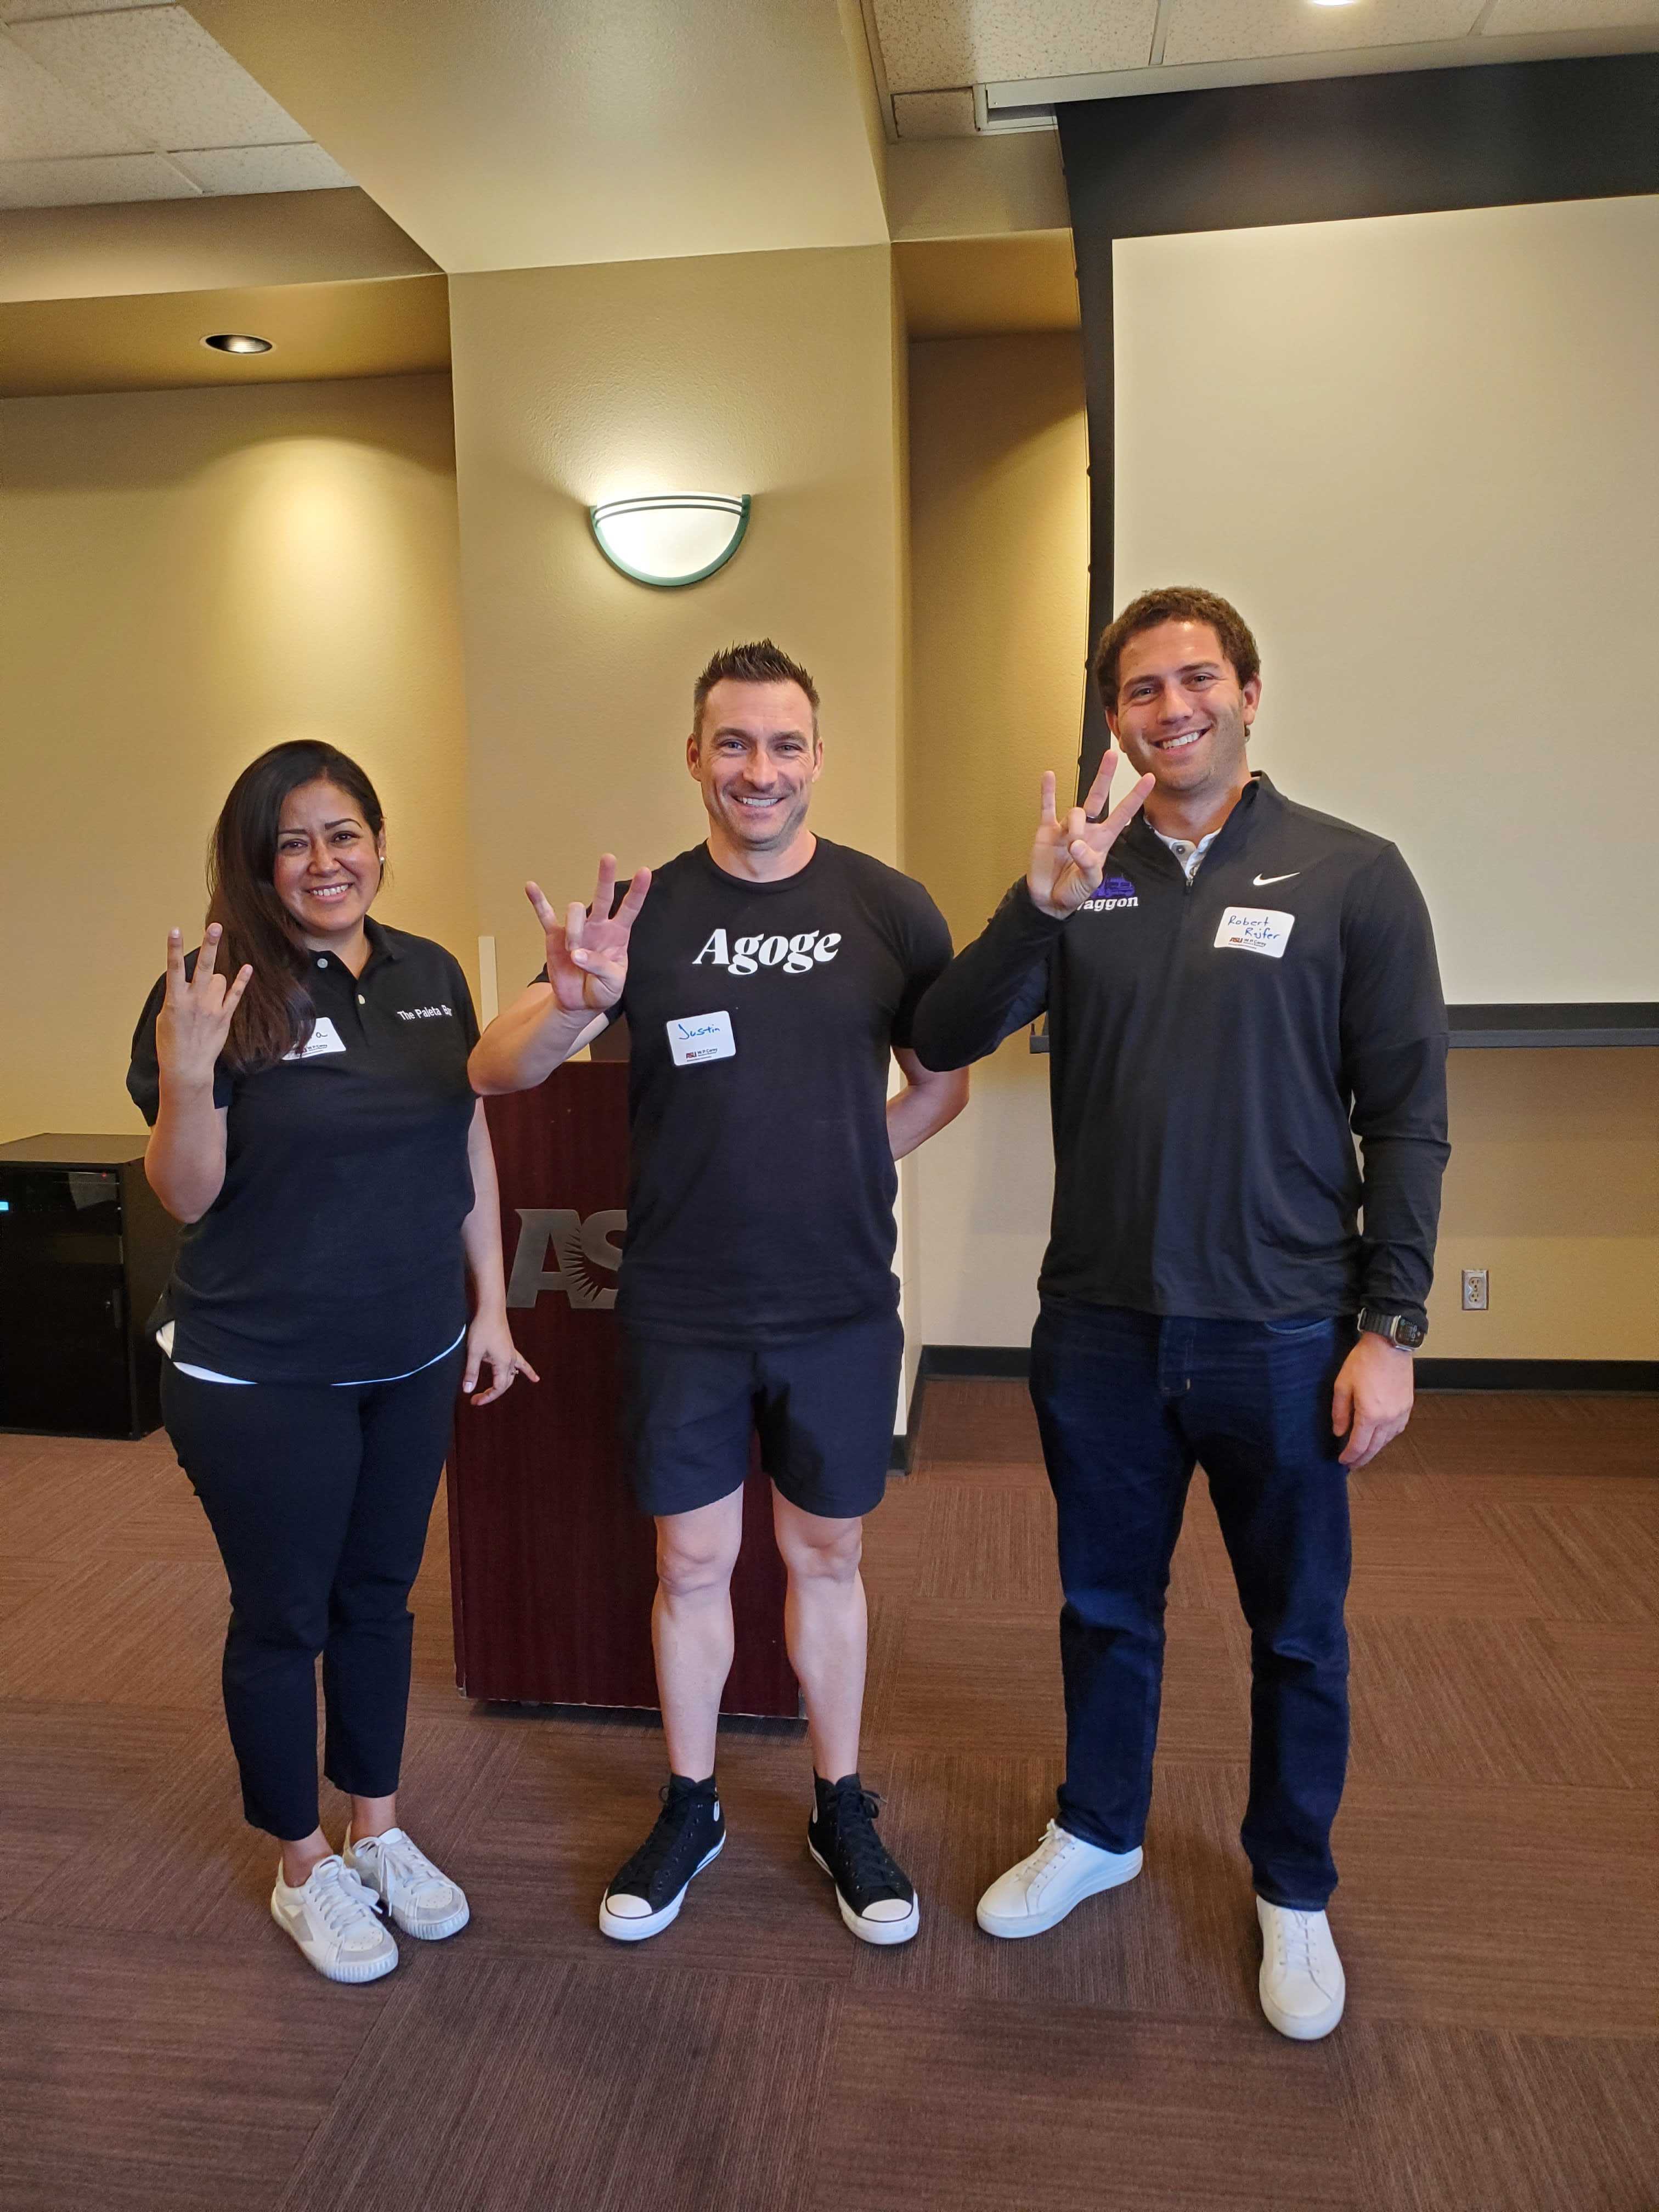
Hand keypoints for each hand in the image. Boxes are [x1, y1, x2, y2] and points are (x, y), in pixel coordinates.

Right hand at [155, 924, 251, 1090]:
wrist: (187, 1067)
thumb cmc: (171, 1043)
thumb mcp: (165, 1018)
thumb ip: (175, 997)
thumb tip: (183, 984)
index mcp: (175, 1000)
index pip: (173, 968)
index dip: (173, 948)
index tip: (174, 929)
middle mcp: (195, 1000)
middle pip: (203, 966)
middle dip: (209, 945)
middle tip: (215, 926)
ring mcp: (212, 1007)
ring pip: (218, 978)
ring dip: (213, 979)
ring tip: (206, 995)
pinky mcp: (225, 1016)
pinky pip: (235, 994)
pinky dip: (241, 981)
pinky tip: (247, 968)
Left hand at [464, 1308, 539, 1406]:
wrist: (490, 1309)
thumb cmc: (483, 1328)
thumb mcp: (473, 1351)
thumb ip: (471, 1372)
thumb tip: (467, 1390)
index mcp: (503, 1363)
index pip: (498, 1388)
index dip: (487, 1397)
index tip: (474, 1401)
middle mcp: (511, 1360)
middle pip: (504, 1384)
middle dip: (491, 1394)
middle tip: (477, 1399)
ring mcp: (512, 1354)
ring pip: (512, 1376)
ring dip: (504, 1386)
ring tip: (495, 1394)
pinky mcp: (509, 1348)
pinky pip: (521, 1364)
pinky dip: (527, 1372)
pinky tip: (535, 1378)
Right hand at [526, 855, 650, 1013]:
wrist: (580, 1003)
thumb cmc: (603, 990)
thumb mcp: (613, 983)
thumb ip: (601, 967)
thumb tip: (577, 953)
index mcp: (618, 934)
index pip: (630, 908)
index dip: (638, 891)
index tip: (645, 871)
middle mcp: (598, 926)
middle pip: (603, 897)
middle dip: (605, 878)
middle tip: (608, 858)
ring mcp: (576, 929)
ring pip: (575, 912)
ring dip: (574, 932)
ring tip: (574, 956)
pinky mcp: (555, 937)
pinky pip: (545, 916)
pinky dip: (538, 901)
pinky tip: (530, 887)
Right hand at [1027, 753, 1154, 918]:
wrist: (1049, 899)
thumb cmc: (1074, 891)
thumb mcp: (1089, 882)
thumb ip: (1087, 863)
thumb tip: (1075, 843)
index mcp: (1103, 840)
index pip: (1123, 814)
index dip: (1136, 797)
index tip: (1150, 779)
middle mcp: (1087, 829)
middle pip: (1098, 797)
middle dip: (1105, 776)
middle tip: (1112, 755)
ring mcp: (1066, 827)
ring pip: (1075, 811)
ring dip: (1075, 825)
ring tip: (1070, 846)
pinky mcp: (1047, 830)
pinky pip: (1047, 807)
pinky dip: (1048, 792)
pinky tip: (1049, 776)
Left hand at [1333, 1332, 1414, 1468]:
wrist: (1389, 1345)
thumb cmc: (1364, 1361)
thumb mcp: (1343, 1385)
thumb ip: (1340, 1412)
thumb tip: (1339, 1432)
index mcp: (1370, 1414)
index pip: (1359, 1445)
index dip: (1350, 1456)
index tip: (1343, 1462)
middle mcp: (1388, 1418)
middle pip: (1375, 1447)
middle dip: (1363, 1458)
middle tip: (1353, 1465)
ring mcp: (1401, 1412)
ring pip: (1387, 1440)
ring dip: (1375, 1449)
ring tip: (1365, 1453)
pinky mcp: (1408, 1405)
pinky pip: (1397, 1429)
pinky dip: (1387, 1437)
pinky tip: (1381, 1437)